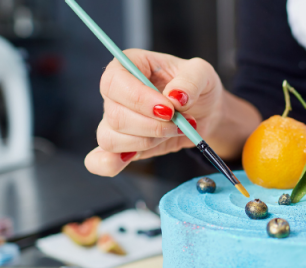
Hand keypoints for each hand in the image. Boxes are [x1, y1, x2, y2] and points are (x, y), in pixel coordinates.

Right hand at [86, 49, 223, 176]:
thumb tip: (176, 97)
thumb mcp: (203, 73)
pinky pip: (100, 158)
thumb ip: (191, 81)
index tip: (169, 110)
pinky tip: (126, 160)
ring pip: (112, 138)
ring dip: (148, 141)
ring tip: (174, 132)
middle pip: (116, 115)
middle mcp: (117, 93)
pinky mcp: (123, 144)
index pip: (115, 82)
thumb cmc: (197, 86)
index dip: (139, 99)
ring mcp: (116, 120)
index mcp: (130, 65)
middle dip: (153, 126)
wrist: (205, 111)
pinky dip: (109, 163)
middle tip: (182, 123)